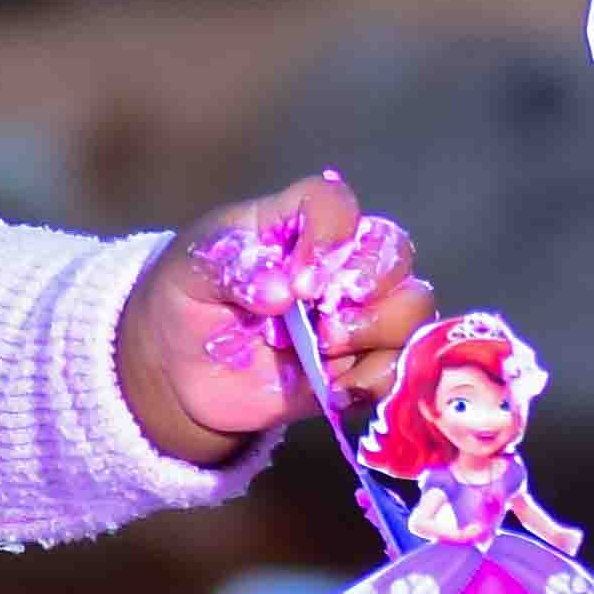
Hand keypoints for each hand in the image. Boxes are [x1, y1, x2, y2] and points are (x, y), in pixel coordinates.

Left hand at [124, 173, 436, 465]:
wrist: (181, 369)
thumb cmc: (190, 296)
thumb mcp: (195, 270)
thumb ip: (236, 269)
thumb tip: (281, 293)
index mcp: (298, 223)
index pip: (334, 203)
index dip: (330, 234)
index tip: (298, 281)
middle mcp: (339, 262)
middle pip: (394, 249)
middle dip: (368, 283)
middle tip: (321, 319)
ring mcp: (355, 314)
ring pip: (412, 306)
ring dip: (377, 329)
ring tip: (326, 349)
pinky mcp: (359, 365)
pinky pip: (397, 368)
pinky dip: (376, 379)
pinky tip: (336, 389)